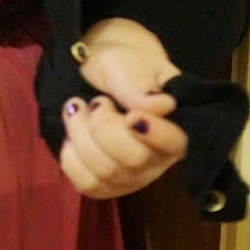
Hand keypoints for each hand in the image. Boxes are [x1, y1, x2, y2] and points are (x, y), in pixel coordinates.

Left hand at [59, 18, 188, 199]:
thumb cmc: (123, 66)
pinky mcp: (107, 185)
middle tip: (97, 101)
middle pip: (134, 161)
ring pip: (105, 175)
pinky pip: (87, 185)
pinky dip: (72, 157)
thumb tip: (162, 106)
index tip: (131, 116)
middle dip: (103, 127)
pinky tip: (73, 136)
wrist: (99, 73)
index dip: (156, 135)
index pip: (176, 143)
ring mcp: (134, 176)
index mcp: (178, 125)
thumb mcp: (130, 64)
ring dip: (81, 137)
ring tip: (79, 110)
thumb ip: (140, 85)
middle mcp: (160, 158)